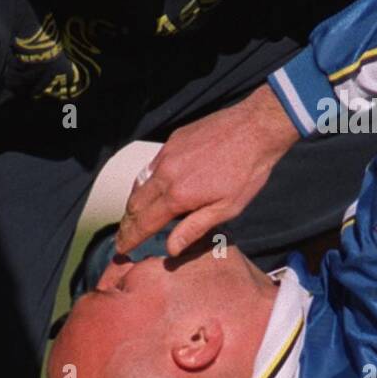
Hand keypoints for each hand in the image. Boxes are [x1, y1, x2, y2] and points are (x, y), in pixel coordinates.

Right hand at [117, 85, 299, 255]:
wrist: (255, 128)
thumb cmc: (247, 171)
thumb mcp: (227, 208)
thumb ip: (195, 228)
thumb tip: (170, 248)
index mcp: (177, 195)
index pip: (143, 222)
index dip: (129, 238)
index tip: (120, 249)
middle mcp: (165, 174)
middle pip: (135, 203)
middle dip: (126, 223)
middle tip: (122, 237)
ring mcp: (167, 154)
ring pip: (140, 183)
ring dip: (133, 203)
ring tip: (132, 218)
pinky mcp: (173, 141)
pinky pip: (151, 166)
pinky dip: (145, 182)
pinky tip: (151, 188)